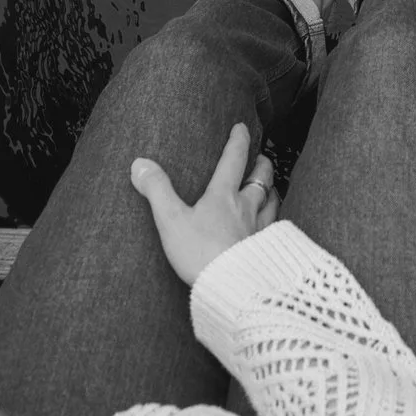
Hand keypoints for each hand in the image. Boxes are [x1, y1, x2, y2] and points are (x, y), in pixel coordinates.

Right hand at [133, 123, 279, 284]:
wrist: (230, 287)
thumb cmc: (200, 253)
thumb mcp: (171, 220)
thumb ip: (156, 190)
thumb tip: (140, 164)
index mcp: (223, 196)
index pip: (233, 160)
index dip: (238, 141)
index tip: (241, 128)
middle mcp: (246, 208)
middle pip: (261, 178)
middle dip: (262, 164)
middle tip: (262, 158)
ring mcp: (258, 229)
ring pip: (272, 201)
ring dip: (272, 190)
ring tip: (271, 187)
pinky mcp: (265, 250)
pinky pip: (275, 228)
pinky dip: (275, 220)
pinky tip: (272, 226)